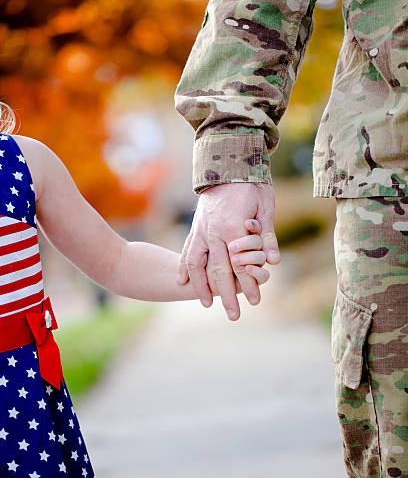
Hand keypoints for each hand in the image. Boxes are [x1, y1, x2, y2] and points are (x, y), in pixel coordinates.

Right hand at [177, 183, 279, 320]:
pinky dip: (183, 267)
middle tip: (233, 316)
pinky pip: (188, 250)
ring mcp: (202, 229)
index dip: (248, 284)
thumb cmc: (251, 184)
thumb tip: (274, 261)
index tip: (254, 301)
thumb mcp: (266, 207)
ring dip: (201, 286)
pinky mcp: (196, 226)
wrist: (228, 161)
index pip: (241, 264)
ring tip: (205, 304)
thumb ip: (267, 236)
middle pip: (218, 271)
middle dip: (225, 295)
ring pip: (197, 264)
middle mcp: (214, 232)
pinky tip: (181, 281)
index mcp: (233, 228)